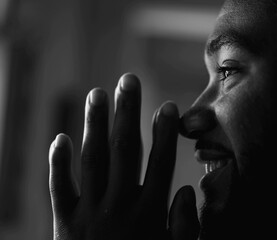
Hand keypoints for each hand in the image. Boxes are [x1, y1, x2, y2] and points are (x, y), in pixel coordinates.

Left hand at [48, 73, 199, 239]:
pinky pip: (58, 189)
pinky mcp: (64, 225)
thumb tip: (185, 190)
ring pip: (92, 160)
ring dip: (94, 124)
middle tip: (128, 80)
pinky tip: (61, 137)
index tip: (168, 105)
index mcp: (148, 215)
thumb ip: (184, 226)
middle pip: (123, 151)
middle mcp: (119, 207)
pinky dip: (58, 163)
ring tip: (97, 93)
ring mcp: (89, 214)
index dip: (165, 133)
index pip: (159, 163)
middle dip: (127, 113)